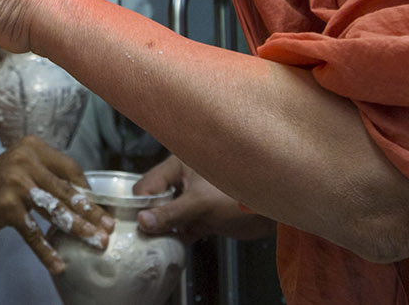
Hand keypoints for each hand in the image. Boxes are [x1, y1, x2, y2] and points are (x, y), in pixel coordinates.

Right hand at [0, 136, 113, 273]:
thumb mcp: (21, 168)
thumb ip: (48, 176)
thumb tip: (84, 196)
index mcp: (33, 148)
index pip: (70, 168)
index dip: (87, 190)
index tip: (100, 207)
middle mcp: (25, 161)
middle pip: (66, 191)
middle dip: (91, 212)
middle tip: (108, 228)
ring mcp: (15, 184)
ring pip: (55, 211)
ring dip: (78, 230)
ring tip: (95, 243)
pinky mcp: (6, 208)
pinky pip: (33, 232)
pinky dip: (46, 251)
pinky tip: (58, 264)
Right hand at [133, 155, 275, 242]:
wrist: (272, 211)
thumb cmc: (239, 193)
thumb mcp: (200, 202)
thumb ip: (170, 212)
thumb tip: (142, 222)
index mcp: (179, 164)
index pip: (148, 184)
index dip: (141, 204)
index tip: (136, 224)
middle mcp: (184, 179)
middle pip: (156, 199)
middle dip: (151, 217)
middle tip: (144, 235)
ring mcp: (194, 198)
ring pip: (168, 214)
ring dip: (165, 228)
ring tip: (158, 241)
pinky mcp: (203, 215)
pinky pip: (182, 226)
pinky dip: (178, 236)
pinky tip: (177, 243)